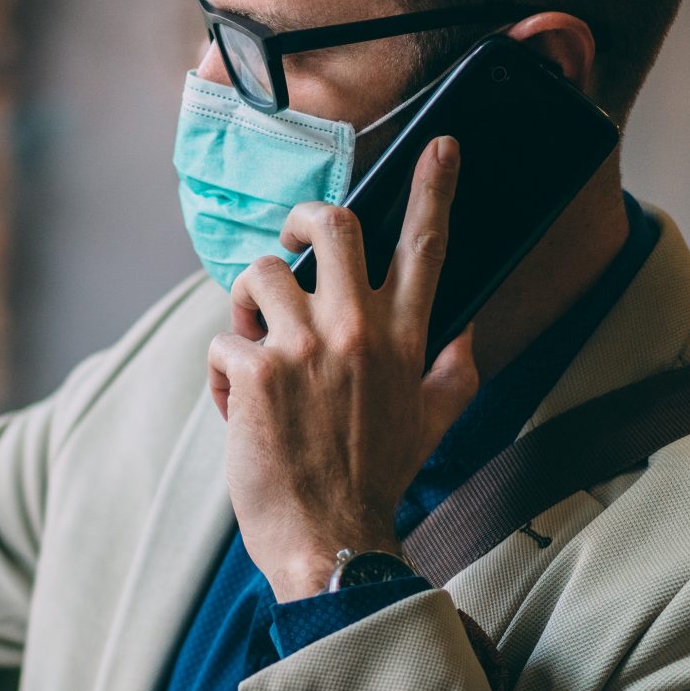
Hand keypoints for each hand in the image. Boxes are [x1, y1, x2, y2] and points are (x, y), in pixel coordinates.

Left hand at [205, 137, 480, 601]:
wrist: (332, 543)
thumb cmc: (376, 483)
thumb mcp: (435, 424)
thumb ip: (454, 370)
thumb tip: (467, 329)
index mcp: (407, 339)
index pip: (426, 246)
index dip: (435, 188)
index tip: (442, 147)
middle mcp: (359, 330)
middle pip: (330, 224)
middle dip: (298, 220)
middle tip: (286, 242)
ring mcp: (305, 347)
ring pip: (258, 275)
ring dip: (246, 309)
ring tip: (253, 353)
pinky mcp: (255, 370)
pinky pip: (223, 339)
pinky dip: (222, 373)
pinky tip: (236, 410)